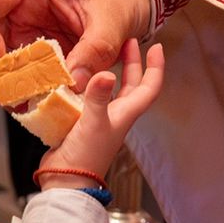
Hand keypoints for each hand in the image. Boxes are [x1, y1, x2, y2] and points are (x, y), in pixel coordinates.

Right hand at [0, 0, 152, 91]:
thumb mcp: (113, 20)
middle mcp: (17, 10)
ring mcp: (21, 32)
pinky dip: (11, 89)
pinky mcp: (30, 54)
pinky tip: (21, 105)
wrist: (131, 4)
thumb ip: (95, 49)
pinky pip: (10, 72)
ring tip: (5, 103)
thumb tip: (73, 82)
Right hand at [40, 40, 165, 184]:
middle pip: (132, 85)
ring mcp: (100, 119)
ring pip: (111, 90)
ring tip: (101, 53)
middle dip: (132, 62)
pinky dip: (88, 84)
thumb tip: (107, 74)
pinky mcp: (82, 122)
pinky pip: (91, 97)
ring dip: (110, 71)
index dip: (156, 67)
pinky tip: (78, 75)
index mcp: (125, 113)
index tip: (157, 47)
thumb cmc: (85, 155)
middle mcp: (116, 114)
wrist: (66, 181)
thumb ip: (98, 97)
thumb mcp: (93, 122)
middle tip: (127, 41)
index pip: (149, 87)